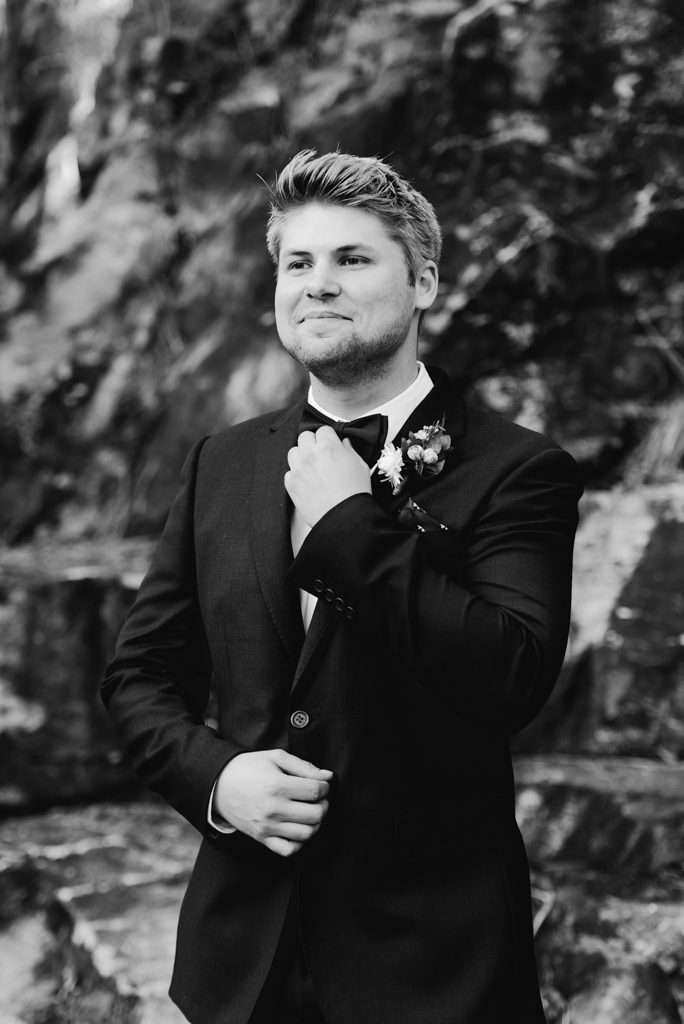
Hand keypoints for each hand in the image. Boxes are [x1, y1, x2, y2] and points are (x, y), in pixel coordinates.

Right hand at [212, 749, 332, 856]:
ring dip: (315, 823)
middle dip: (324, 804)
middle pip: (316, 814)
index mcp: (277, 786)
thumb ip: (304, 766)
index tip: (321, 784)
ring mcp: (267, 827)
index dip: (325, 786)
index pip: (316, 791)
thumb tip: (328, 776)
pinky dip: (300, 842)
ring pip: (307, 834)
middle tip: (318, 797)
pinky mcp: (262, 838)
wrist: (218, 785)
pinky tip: (297, 827)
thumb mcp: (275, 757)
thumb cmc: (248, 768)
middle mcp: (273, 809)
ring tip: (309, 811)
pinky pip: (289, 850)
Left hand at [285, 427, 370, 526]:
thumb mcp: (361, 466)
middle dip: (313, 443)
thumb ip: (350, 451)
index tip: (331, 444)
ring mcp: (298, 469)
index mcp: (329, 447)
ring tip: (312, 467)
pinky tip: (307, 481)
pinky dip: (296, 475)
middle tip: (321, 454)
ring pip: (293, 452)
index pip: (323, 430)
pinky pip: (289, 472)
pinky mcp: (291, 484)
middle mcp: (310, 455)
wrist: (344, 518)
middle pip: (304, 437)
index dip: (328, 437)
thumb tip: (344, 444)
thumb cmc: (355, 493)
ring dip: (301, 456)